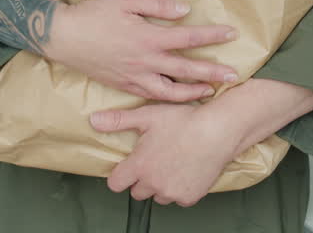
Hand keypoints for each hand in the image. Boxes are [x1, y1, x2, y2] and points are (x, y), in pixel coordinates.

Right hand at [40, 0, 238, 101]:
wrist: (64, 37)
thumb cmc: (94, 14)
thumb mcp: (126, 0)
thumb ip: (157, 4)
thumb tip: (184, 10)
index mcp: (149, 38)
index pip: (188, 38)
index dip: (212, 36)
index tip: (231, 34)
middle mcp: (145, 62)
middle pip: (186, 70)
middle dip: (212, 72)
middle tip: (234, 75)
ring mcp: (135, 78)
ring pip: (171, 91)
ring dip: (193, 91)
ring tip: (210, 91)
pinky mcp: (124, 86)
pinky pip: (152, 97)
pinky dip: (169, 99)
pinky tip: (178, 96)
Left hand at [90, 103, 239, 206]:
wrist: (219, 131)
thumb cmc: (184, 121)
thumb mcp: (148, 116)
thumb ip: (119, 121)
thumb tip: (94, 120)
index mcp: (139, 166)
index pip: (115, 183)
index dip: (121, 174)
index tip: (129, 166)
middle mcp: (153, 184)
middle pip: (137, 192)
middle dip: (143, 178)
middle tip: (156, 160)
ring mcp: (171, 193)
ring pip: (158, 196)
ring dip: (161, 185)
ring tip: (172, 163)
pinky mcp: (189, 197)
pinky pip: (178, 198)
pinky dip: (180, 188)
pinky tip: (187, 169)